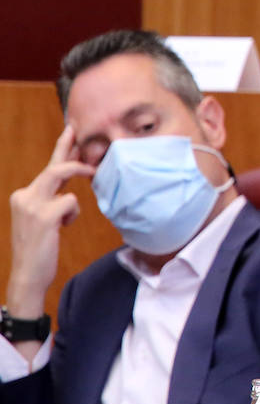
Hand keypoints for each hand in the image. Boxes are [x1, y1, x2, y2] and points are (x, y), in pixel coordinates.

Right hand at [7, 126, 93, 317]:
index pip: (47, 169)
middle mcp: (24, 196)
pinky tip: (63, 226)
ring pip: (60, 174)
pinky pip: (71, 201)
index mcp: (24, 196)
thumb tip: (73, 182)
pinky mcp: (44, 215)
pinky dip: (73, 212)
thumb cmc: (40, 248)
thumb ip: (54, 199)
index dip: (61, 150)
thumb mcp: (45, 219)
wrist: (28, 275)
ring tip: (90, 174)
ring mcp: (32, 204)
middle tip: (78, 129)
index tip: (71, 133)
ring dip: (78, 173)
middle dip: (67, 146)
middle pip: (53, 165)